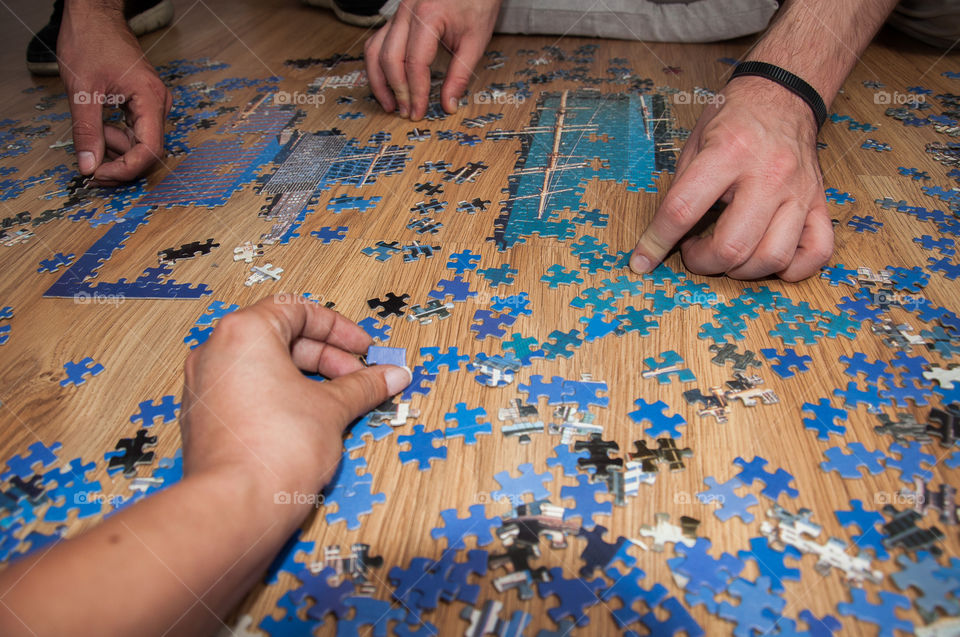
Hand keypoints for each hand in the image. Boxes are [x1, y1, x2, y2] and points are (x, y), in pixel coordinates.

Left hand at [58, 1, 170, 183]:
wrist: (94, 14)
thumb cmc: (91, 40)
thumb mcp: (82, 90)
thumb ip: (87, 131)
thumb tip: (89, 165)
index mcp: (150, 99)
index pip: (149, 150)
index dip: (126, 168)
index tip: (100, 175)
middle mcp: (158, 103)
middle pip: (146, 150)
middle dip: (118, 160)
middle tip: (90, 163)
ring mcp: (152, 103)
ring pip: (139, 142)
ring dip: (114, 146)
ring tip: (91, 131)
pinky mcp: (143, 103)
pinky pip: (135, 130)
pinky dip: (116, 136)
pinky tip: (100, 127)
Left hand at [180, 296, 410, 499]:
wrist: (236, 508)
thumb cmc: (278, 448)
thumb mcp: (333, 408)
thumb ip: (364, 385)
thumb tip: (393, 374)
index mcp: (244, 333)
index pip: (298, 310)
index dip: (339, 328)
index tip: (364, 349)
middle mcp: (216, 353)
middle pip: (282, 338)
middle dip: (328, 357)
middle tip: (361, 379)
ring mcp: (205, 387)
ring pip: (265, 368)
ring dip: (308, 379)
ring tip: (341, 403)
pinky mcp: (205, 419)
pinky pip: (249, 393)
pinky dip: (282, 397)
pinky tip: (311, 422)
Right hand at [365, 0, 500, 119]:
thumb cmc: (477, 2)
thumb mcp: (475, 41)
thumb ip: (460, 75)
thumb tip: (448, 105)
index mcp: (428, 15)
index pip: (414, 63)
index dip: (415, 92)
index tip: (419, 111)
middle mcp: (407, 11)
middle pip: (390, 58)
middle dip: (397, 91)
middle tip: (406, 112)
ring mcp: (398, 12)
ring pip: (375, 50)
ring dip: (379, 80)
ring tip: (389, 103)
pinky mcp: (396, 17)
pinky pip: (377, 41)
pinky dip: (378, 64)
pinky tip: (386, 82)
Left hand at [630, 76, 833, 280]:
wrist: (783, 95)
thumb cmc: (735, 119)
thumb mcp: (695, 143)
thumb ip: (680, 190)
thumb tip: (662, 237)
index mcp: (729, 153)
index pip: (684, 210)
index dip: (656, 242)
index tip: (642, 260)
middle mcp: (768, 175)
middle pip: (732, 246)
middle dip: (702, 262)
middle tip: (693, 251)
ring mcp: (799, 192)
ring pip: (772, 258)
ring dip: (741, 270)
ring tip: (726, 253)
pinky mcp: (819, 203)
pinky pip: (816, 255)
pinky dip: (791, 269)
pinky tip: (767, 258)